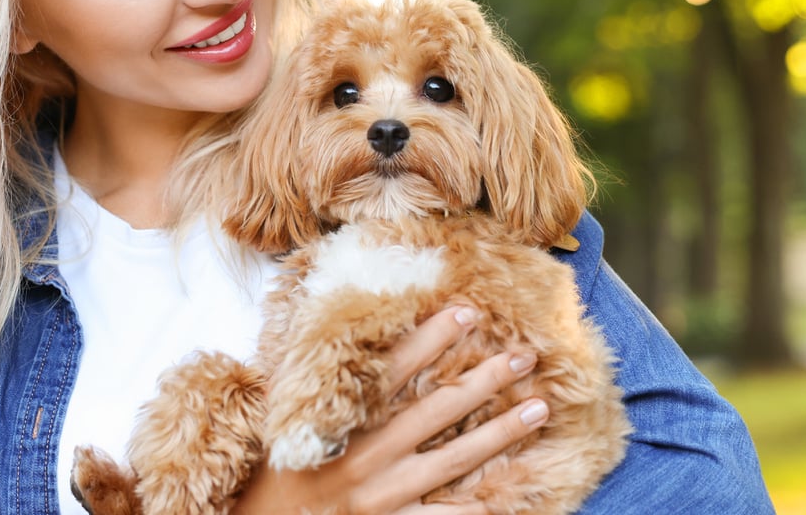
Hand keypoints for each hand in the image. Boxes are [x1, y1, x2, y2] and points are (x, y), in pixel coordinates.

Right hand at [231, 305, 547, 514]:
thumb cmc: (266, 468)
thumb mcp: (276, 412)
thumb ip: (305, 375)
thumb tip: (324, 321)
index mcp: (339, 419)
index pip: (394, 368)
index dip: (432, 337)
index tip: (469, 312)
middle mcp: (365, 454)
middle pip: (436, 409)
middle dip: (485, 380)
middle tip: (526, 355)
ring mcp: (380, 495)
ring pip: (453, 460)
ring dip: (500, 433)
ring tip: (538, 408)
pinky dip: (476, 512)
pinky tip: (512, 499)